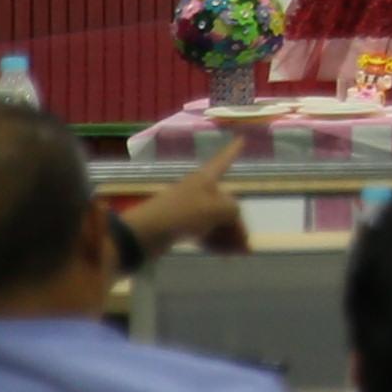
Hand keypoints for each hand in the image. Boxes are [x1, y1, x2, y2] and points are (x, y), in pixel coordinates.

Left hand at [108, 150, 245, 262]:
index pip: (223, 160)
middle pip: (226, 202)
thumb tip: (234, 219)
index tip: (242, 137)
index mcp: (206, 178)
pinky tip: (224, 253)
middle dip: (237, 223)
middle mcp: (199, 191)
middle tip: (246, 245)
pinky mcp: (182, 227)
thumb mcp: (217, 208)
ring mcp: (190, 209)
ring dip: (229, 235)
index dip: (233, 150)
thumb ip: (233, 210)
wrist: (146, 233)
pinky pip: (206, 231)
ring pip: (217, 220)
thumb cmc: (182, 213)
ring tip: (238, 253)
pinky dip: (216, 241)